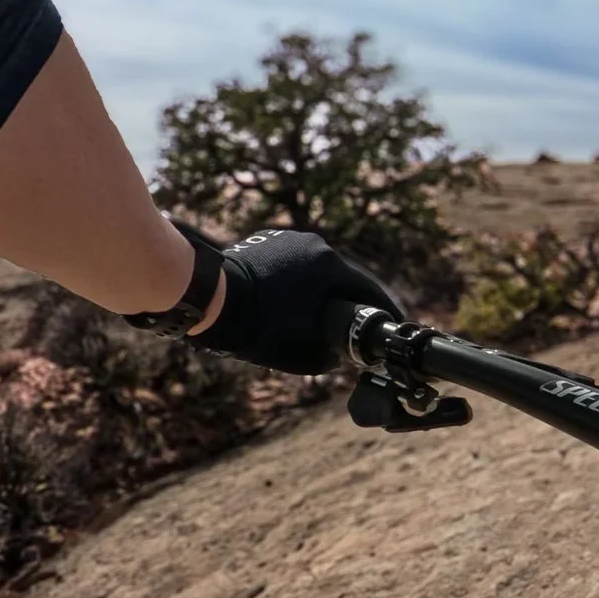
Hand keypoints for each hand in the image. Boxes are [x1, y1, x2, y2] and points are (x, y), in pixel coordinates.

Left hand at [185, 229, 403, 374]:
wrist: (204, 300)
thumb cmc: (256, 326)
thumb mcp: (303, 353)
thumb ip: (331, 356)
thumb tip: (339, 357)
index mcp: (330, 265)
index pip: (369, 291)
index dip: (384, 311)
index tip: (394, 324)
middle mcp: (313, 245)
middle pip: (343, 278)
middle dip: (350, 302)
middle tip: (357, 323)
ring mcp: (286, 240)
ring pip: (316, 271)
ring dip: (321, 292)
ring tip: (322, 314)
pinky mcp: (263, 242)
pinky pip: (292, 266)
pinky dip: (298, 284)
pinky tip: (291, 302)